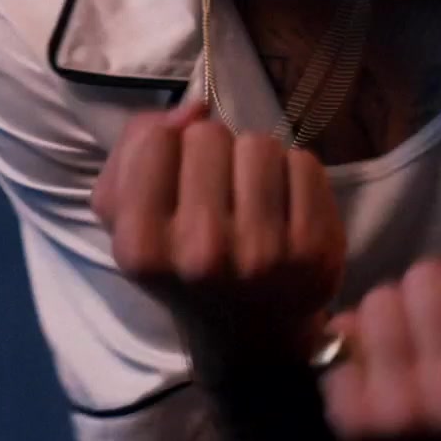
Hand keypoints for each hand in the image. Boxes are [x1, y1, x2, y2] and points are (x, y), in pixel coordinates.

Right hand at [92, 102, 346, 368]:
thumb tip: (193, 108)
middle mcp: (201, 252)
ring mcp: (263, 253)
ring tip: (251, 198)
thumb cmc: (181, 262)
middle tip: (218, 194)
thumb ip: (133, 149)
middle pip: (209, 136)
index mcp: (142, 246)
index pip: (156, 139)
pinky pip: (304, 163)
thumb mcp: (127, 218)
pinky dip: (294, 174)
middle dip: (213, 153)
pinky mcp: (314, 249)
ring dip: (255, 160)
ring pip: (259, 144)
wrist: (248, 333)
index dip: (168, 147)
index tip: (177, 180)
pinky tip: (284, 208)